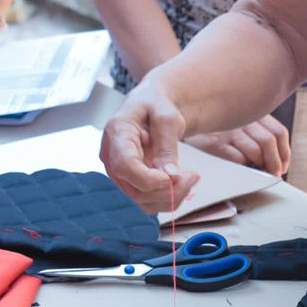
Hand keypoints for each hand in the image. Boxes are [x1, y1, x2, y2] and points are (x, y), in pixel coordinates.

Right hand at [100, 81, 201, 211]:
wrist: (152, 106)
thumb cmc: (157, 104)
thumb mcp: (167, 117)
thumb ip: (167, 144)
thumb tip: (170, 176)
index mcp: (117, 132)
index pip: (124, 166)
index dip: (148, 179)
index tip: (173, 177)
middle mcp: (112, 156)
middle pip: (135, 189)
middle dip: (168, 190)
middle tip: (194, 175)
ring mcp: (119, 173)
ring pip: (143, 202)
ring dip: (172, 197)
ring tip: (192, 177)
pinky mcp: (130, 182)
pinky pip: (149, 202)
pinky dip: (169, 198)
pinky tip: (182, 181)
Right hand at [186, 115, 289, 174]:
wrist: (176, 118)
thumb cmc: (209, 128)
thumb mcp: (234, 123)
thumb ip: (252, 133)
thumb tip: (276, 160)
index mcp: (250, 114)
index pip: (278, 132)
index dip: (285, 152)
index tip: (282, 165)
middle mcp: (240, 120)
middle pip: (269, 142)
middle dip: (275, 163)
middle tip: (273, 174)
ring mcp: (227, 131)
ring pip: (257, 151)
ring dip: (262, 167)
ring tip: (259, 175)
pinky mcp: (214, 143)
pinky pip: (238, 159)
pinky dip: (244, 168)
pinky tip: (242, 173)